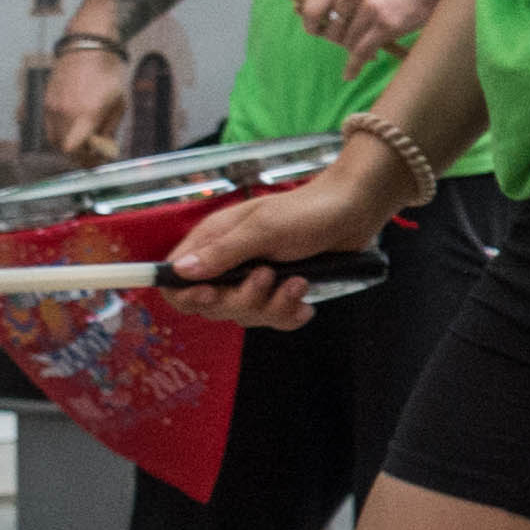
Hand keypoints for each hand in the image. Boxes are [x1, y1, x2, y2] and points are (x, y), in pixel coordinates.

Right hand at [154, 135, 405, 330]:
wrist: (354, 211)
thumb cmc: (307, 212)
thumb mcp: (264, 229)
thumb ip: (224, 253)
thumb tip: (180, 271)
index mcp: (214, 241)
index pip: (176, 279)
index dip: (185, 294)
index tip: (210, 294)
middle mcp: (228, 262)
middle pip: (211, 305)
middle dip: (241, 300)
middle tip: (268, 277)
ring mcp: (254, 278)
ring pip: (244, 315)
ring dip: (273, 306)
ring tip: (298, 282)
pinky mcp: (279, 290)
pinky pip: (273, 318)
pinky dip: (290, 314)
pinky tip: (306, 304)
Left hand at [301, 0, 433, 60]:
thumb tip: (300, 11)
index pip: (312, 8)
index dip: (311, 25)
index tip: (316, 32)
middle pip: (332, 31)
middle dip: (339, 40)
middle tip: (351, 38)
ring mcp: (370, 8)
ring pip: (348, 43)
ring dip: (354, 49)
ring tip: (367, 45)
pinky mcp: (385, 25)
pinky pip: (361, 53)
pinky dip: (354, 66)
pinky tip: (349, 74)